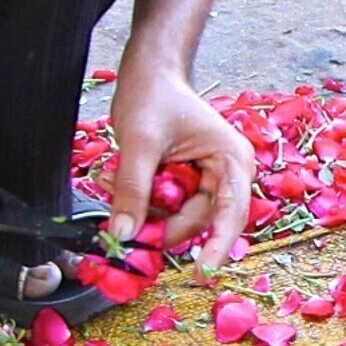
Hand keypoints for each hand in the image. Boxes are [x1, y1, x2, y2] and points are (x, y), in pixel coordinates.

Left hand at [103, 63, 253, 267]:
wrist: (148, 72)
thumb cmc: (153, 95)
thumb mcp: (139, 143)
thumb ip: (134, 190)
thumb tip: (125, 234)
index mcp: (232, 161)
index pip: (231, 215)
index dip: (217, 246)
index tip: (201, 273)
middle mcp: (227, 174)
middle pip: (199, 220)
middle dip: (161, 223)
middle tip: (124, 225)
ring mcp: (207, 179)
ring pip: (179, 216)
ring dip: (146, 210)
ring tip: (114, 182)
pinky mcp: (188, 181)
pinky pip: (168, 206)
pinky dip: (144, 201)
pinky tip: (120, 180)